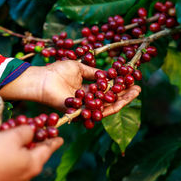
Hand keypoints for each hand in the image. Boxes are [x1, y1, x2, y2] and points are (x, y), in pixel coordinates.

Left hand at [0, 60, 140, 116]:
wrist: (42, 79)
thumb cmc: (56, 72)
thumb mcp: (78, 67)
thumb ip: (93, 72)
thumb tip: (106, 73)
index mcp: (86, 91)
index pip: (106, 91)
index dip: (120, 87)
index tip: (132, 81)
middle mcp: (87, 101)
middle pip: (110, 100)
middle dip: (125, 95)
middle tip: (138, 89)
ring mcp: (84, 108)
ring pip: (107, 107)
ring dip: (122, 100)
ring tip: (135, 92)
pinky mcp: (80, 112)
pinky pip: (97, 110)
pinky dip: (110, 105)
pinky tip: (122, 98)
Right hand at [0, 125, 62, 180]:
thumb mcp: (13, 136)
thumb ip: (26, 131)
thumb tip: (31, 131)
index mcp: (35, 163)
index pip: (49, 148)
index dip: (54, 140)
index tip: (60, 137)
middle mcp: (28, 175)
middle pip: (36, 154)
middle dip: (34, 139)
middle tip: (35, 129)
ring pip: (23, 159)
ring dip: (21, 146)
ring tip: (15, 134)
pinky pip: (12, 165)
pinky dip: (11, 154)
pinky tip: (3, 146)